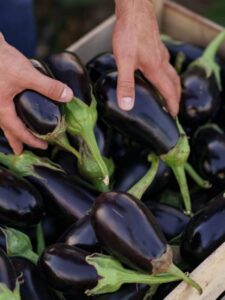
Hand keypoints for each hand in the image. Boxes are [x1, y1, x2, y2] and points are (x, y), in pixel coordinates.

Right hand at [0, 33, 72, 153]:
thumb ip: (48, 87)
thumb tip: (67, 96)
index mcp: (1, 110)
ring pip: (3, 120)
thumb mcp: (27, 75)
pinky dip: (9, 114)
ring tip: (16, 134)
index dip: (32, 141)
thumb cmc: (0, 60)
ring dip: (11, 128)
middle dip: (15, 141)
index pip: (18, 132)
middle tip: (21, 151)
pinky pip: (2, 109)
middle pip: (6, 130)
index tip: (43, 146)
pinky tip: (13, 109)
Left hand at [113, 0, 180, 115]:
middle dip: (175, 97)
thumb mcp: (124, 61)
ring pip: (171, 73)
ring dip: (172, 85)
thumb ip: (126, 84)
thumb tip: (127, 105)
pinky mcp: (156, 46)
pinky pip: (165, 63)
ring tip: (167, 93)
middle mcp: (161, 62)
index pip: (168, 92)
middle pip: (174, 83)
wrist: (134, 10)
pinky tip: (157, 72)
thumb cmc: (129, 33)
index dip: (171, 105)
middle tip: (173, 107)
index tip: (173, 116)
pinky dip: (166, 73)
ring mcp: (160, 53)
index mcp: (156, 69)